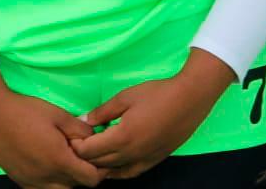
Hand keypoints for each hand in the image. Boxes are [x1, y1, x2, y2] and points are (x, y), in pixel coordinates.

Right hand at [0, 64, 103, 188]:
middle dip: (85, 174)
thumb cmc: (28, 112)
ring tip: (68, 160)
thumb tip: (95, 139)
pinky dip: (51, 182)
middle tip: (85, 155)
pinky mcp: (19, 180)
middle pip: (76, 186)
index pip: (90, 179)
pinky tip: (50, 165)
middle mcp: (45, 177)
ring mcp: (30, 181)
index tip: (100, 155)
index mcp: (58, 160)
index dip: (100, 169)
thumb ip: (81, 130)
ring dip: (68, 180)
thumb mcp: (60, 115)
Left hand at [70, 50, 234, 178]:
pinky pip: (129, 173)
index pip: (87, 151)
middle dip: (84, 154)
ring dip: (99, 164)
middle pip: (97, 163)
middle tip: (80, 141)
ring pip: (112, 171)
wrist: (191, 98)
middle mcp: (130, 153)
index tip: (74, 134)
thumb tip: (84, 121)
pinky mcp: (153, 160)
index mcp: (121, 137)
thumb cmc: (158, 93)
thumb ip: (103, 111)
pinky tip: (112, 165)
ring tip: (95, 151)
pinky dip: (116, 172)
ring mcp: (142, 159)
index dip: (76, 144)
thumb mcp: (127, 96)